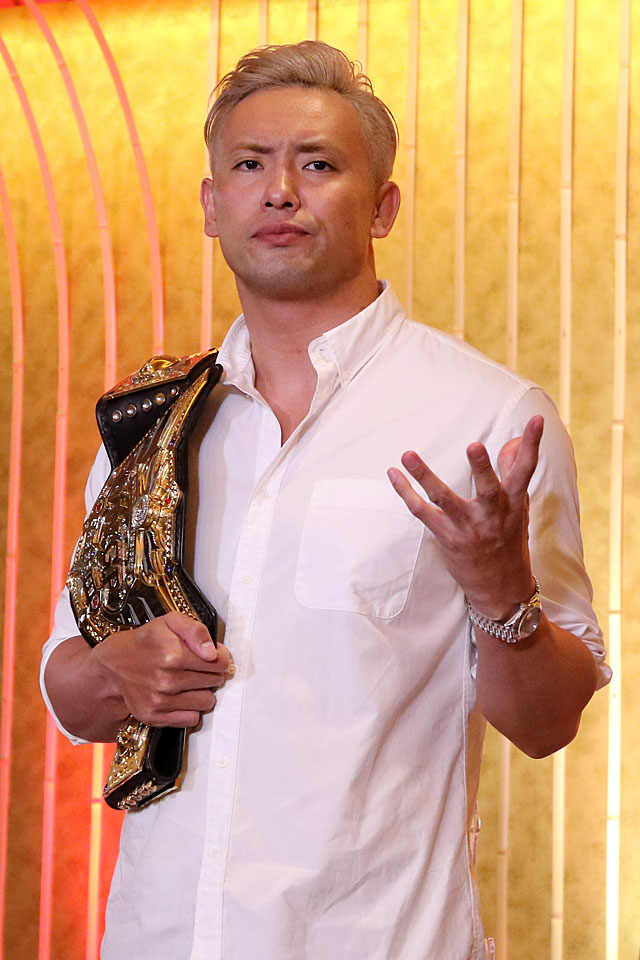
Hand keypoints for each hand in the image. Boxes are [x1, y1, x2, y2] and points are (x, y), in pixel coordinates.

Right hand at [93, 611, 233, 727]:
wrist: (114, 665)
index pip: (219, 662)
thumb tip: (212, 652)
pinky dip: (190, 708)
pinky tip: (181, 696)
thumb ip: (196, 630)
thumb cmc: (146, 642)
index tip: (212, 656)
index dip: (220, 657)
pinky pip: (191, 718)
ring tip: (190, 681)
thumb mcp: (170, 622)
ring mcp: (159, 700)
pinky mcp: (154, 716)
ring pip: (207, 701)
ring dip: (203, 692)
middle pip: (215, 681)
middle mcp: (166, 680)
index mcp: (172, 654)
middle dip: (211, 673)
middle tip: (197, 667)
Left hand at [387, 415, 543, 619]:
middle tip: (474, 446)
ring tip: (408, 455)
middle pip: (489, 488)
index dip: (532, 445)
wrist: (501, 589)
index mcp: (513, 504)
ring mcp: (469, 528)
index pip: (526, 470)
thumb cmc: (508, 541)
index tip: (537, 419)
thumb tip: (513, 440)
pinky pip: (422, 513)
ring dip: (424, 476)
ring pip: (445, 499)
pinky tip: (394, 475)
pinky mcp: (447, 539)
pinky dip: (406, 493)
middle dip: (482, 468)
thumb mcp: (517, 508)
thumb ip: (513, 472)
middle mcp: (493, 515)